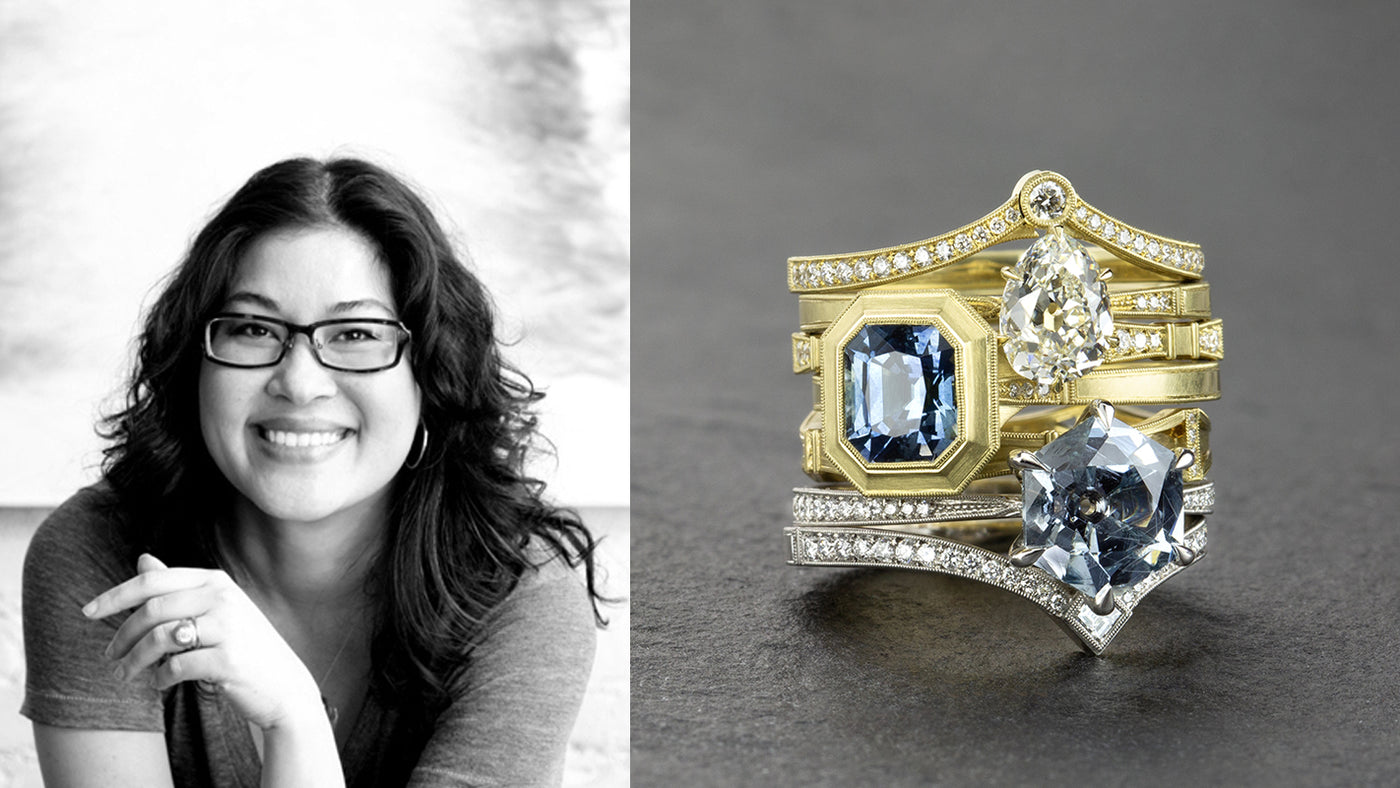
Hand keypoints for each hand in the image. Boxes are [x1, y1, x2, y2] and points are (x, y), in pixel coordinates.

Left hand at [83, 554, 324, 731]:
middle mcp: (223, 598)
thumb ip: (178, 587)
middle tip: (108, 656)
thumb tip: (142, 558)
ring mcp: (228, 627)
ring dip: (134, 660)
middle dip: (122, 635)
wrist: (285, 685)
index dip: (115, 595)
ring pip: (160, 638)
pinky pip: (176, 667)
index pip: (153, 580)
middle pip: (152, 609)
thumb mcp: (215, 610)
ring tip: (125, 675)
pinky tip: (161, 683)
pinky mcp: (228, 659)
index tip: (88, 612)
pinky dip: (160, 678)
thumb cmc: (244, 646)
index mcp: (216, 581)